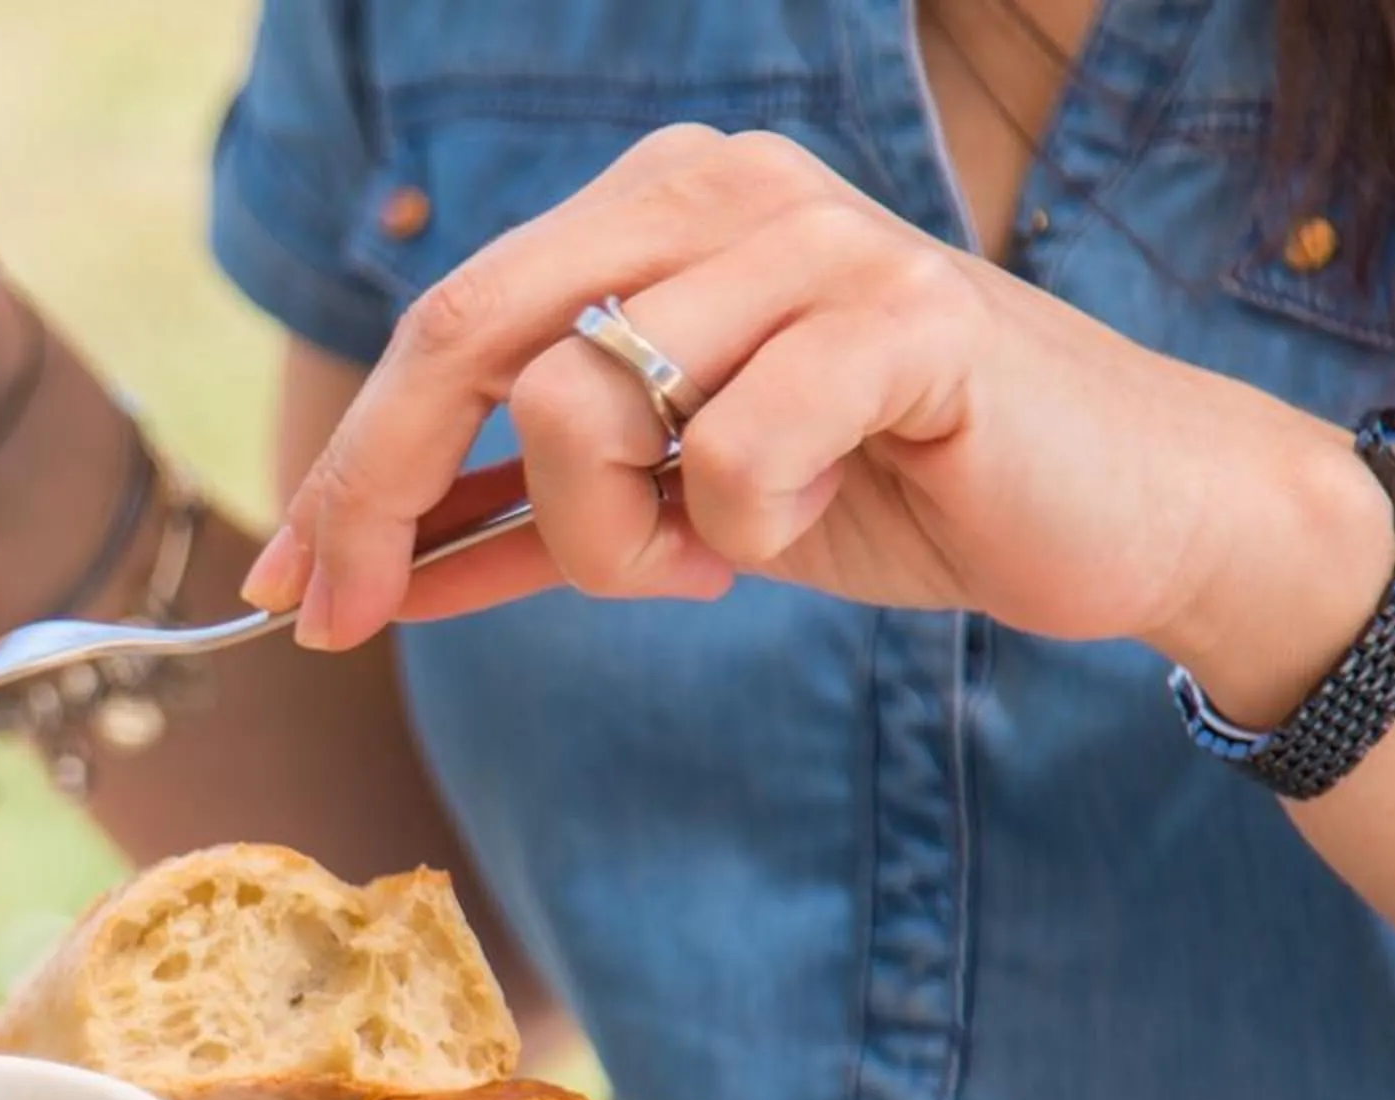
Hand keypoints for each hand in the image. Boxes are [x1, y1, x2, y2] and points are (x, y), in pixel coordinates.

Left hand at [247, 126, 1384, 714]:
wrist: (1110, 513)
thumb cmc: (882, 487)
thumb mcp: (666, 506)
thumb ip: (527, 514)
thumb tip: (356, 573)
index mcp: (656, 205)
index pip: (447, 322)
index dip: (348, 463)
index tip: (284, 589)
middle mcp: (720, 187)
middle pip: (471, 335)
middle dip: (384, 497)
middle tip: (354, 616)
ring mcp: (813, 238)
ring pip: (584, 408)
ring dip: (611, 542)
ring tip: (705, 557)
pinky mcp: (903, 316)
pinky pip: (727, 463)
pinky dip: (736, 539)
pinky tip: (801, 528)